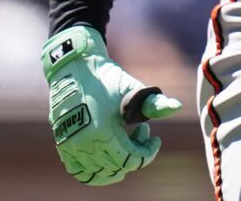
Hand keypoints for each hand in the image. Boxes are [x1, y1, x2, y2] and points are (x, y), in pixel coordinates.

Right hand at [42, 25, 183, 185]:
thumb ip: (154, 103)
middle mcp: (83, 144)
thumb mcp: (131, 89)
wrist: (74, 66)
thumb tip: (177, 107)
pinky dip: (96, 171)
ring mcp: (70, 146)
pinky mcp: (63, 144)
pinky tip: (108, 155)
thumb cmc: (106, 78)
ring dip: (117, 165)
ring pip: (98, 174)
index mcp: (102, 133)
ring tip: (125, 144)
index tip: (155, 138)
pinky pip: (79, 171)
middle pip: (117, 168)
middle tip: (141, 130)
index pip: (130, 160)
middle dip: (135, 153)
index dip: (148, 153)